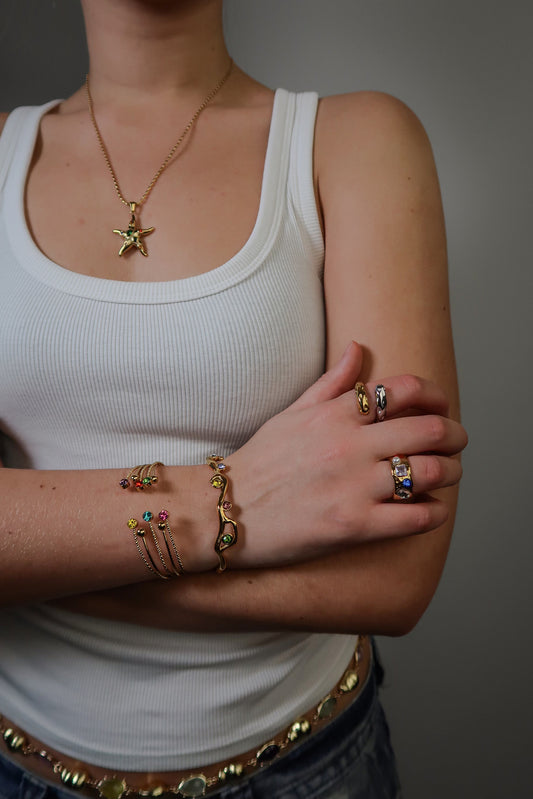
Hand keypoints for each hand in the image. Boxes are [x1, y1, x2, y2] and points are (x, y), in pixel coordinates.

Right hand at [226, 342, 466, 568]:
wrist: (227, 510)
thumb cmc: (261, 462)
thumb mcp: (292, 413)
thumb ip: (331, 382)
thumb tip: (358, 347)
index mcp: (336, 415)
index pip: (404, 390)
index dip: (434, 395)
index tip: (440, 407)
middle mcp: (349, 446)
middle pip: (429, 429)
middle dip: (455, 435)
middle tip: (458, 442)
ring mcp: (354, 487)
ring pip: (430, 472)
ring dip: (451, 472)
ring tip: (450, 474)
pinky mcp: (354, 526)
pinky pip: (415, 518)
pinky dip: (435, 513)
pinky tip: (433, 510)